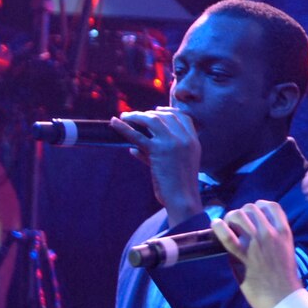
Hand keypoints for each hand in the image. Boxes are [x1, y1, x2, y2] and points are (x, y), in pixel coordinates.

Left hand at [115, 108, 203, 225]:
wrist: (183, 197)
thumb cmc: (179, 186)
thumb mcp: (178, 165)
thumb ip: (159, 154)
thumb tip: (134, 149)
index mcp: (194, 141)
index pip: (183, 117)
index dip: (169, 111)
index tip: (156, 110)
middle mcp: (185, 138)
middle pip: (166, 116)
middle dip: (149, 113)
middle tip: (135, 115)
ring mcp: (172, 142)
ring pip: (153, 120)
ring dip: (136, 116)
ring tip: (124, 116)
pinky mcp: (158, 150)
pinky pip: (137, 135)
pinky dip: (124, 128)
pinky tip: (114, 122)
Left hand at [210, 200, 302, 307]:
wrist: (284, 297)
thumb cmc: (285, 278)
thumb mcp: (287, 251)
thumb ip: (276, 240)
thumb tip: (259, 233)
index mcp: (284, 232)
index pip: (271, 206)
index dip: (258, 206)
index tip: (252, 214)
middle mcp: (271, 233)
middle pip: (251, 208)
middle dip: (241, 213)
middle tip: (235, 225)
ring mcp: (256, 244)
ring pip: (239, 216)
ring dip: (230, 219)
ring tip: (226, 227)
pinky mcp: (244, 256)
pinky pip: (228, 237)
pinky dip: (219, 228)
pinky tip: (215, 226)